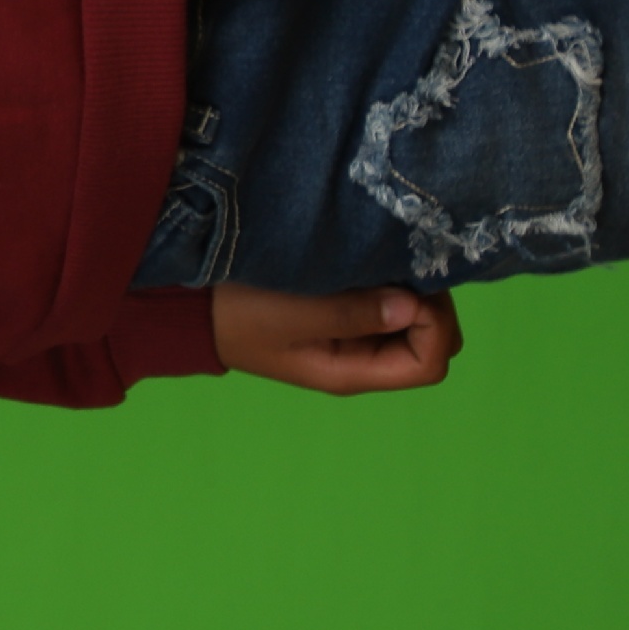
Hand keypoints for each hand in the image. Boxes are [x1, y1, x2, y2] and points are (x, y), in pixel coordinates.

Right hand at [210, 281, 465, 394]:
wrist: (193, 307)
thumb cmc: (238, 313)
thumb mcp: (293, 314)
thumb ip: (353, 314)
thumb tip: (415, 306)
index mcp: (353, 371)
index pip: (430, 362)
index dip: (432, 324)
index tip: (407, 287)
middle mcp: (364, 359)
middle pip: (435, 341)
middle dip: (430, 304)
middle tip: (400, 266)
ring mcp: (357, 336)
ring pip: (418, 318)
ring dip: (411, 288)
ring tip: (383, 258)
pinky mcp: (348, 310)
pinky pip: (393, 301)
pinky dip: (394, 281)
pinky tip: (373, 258)